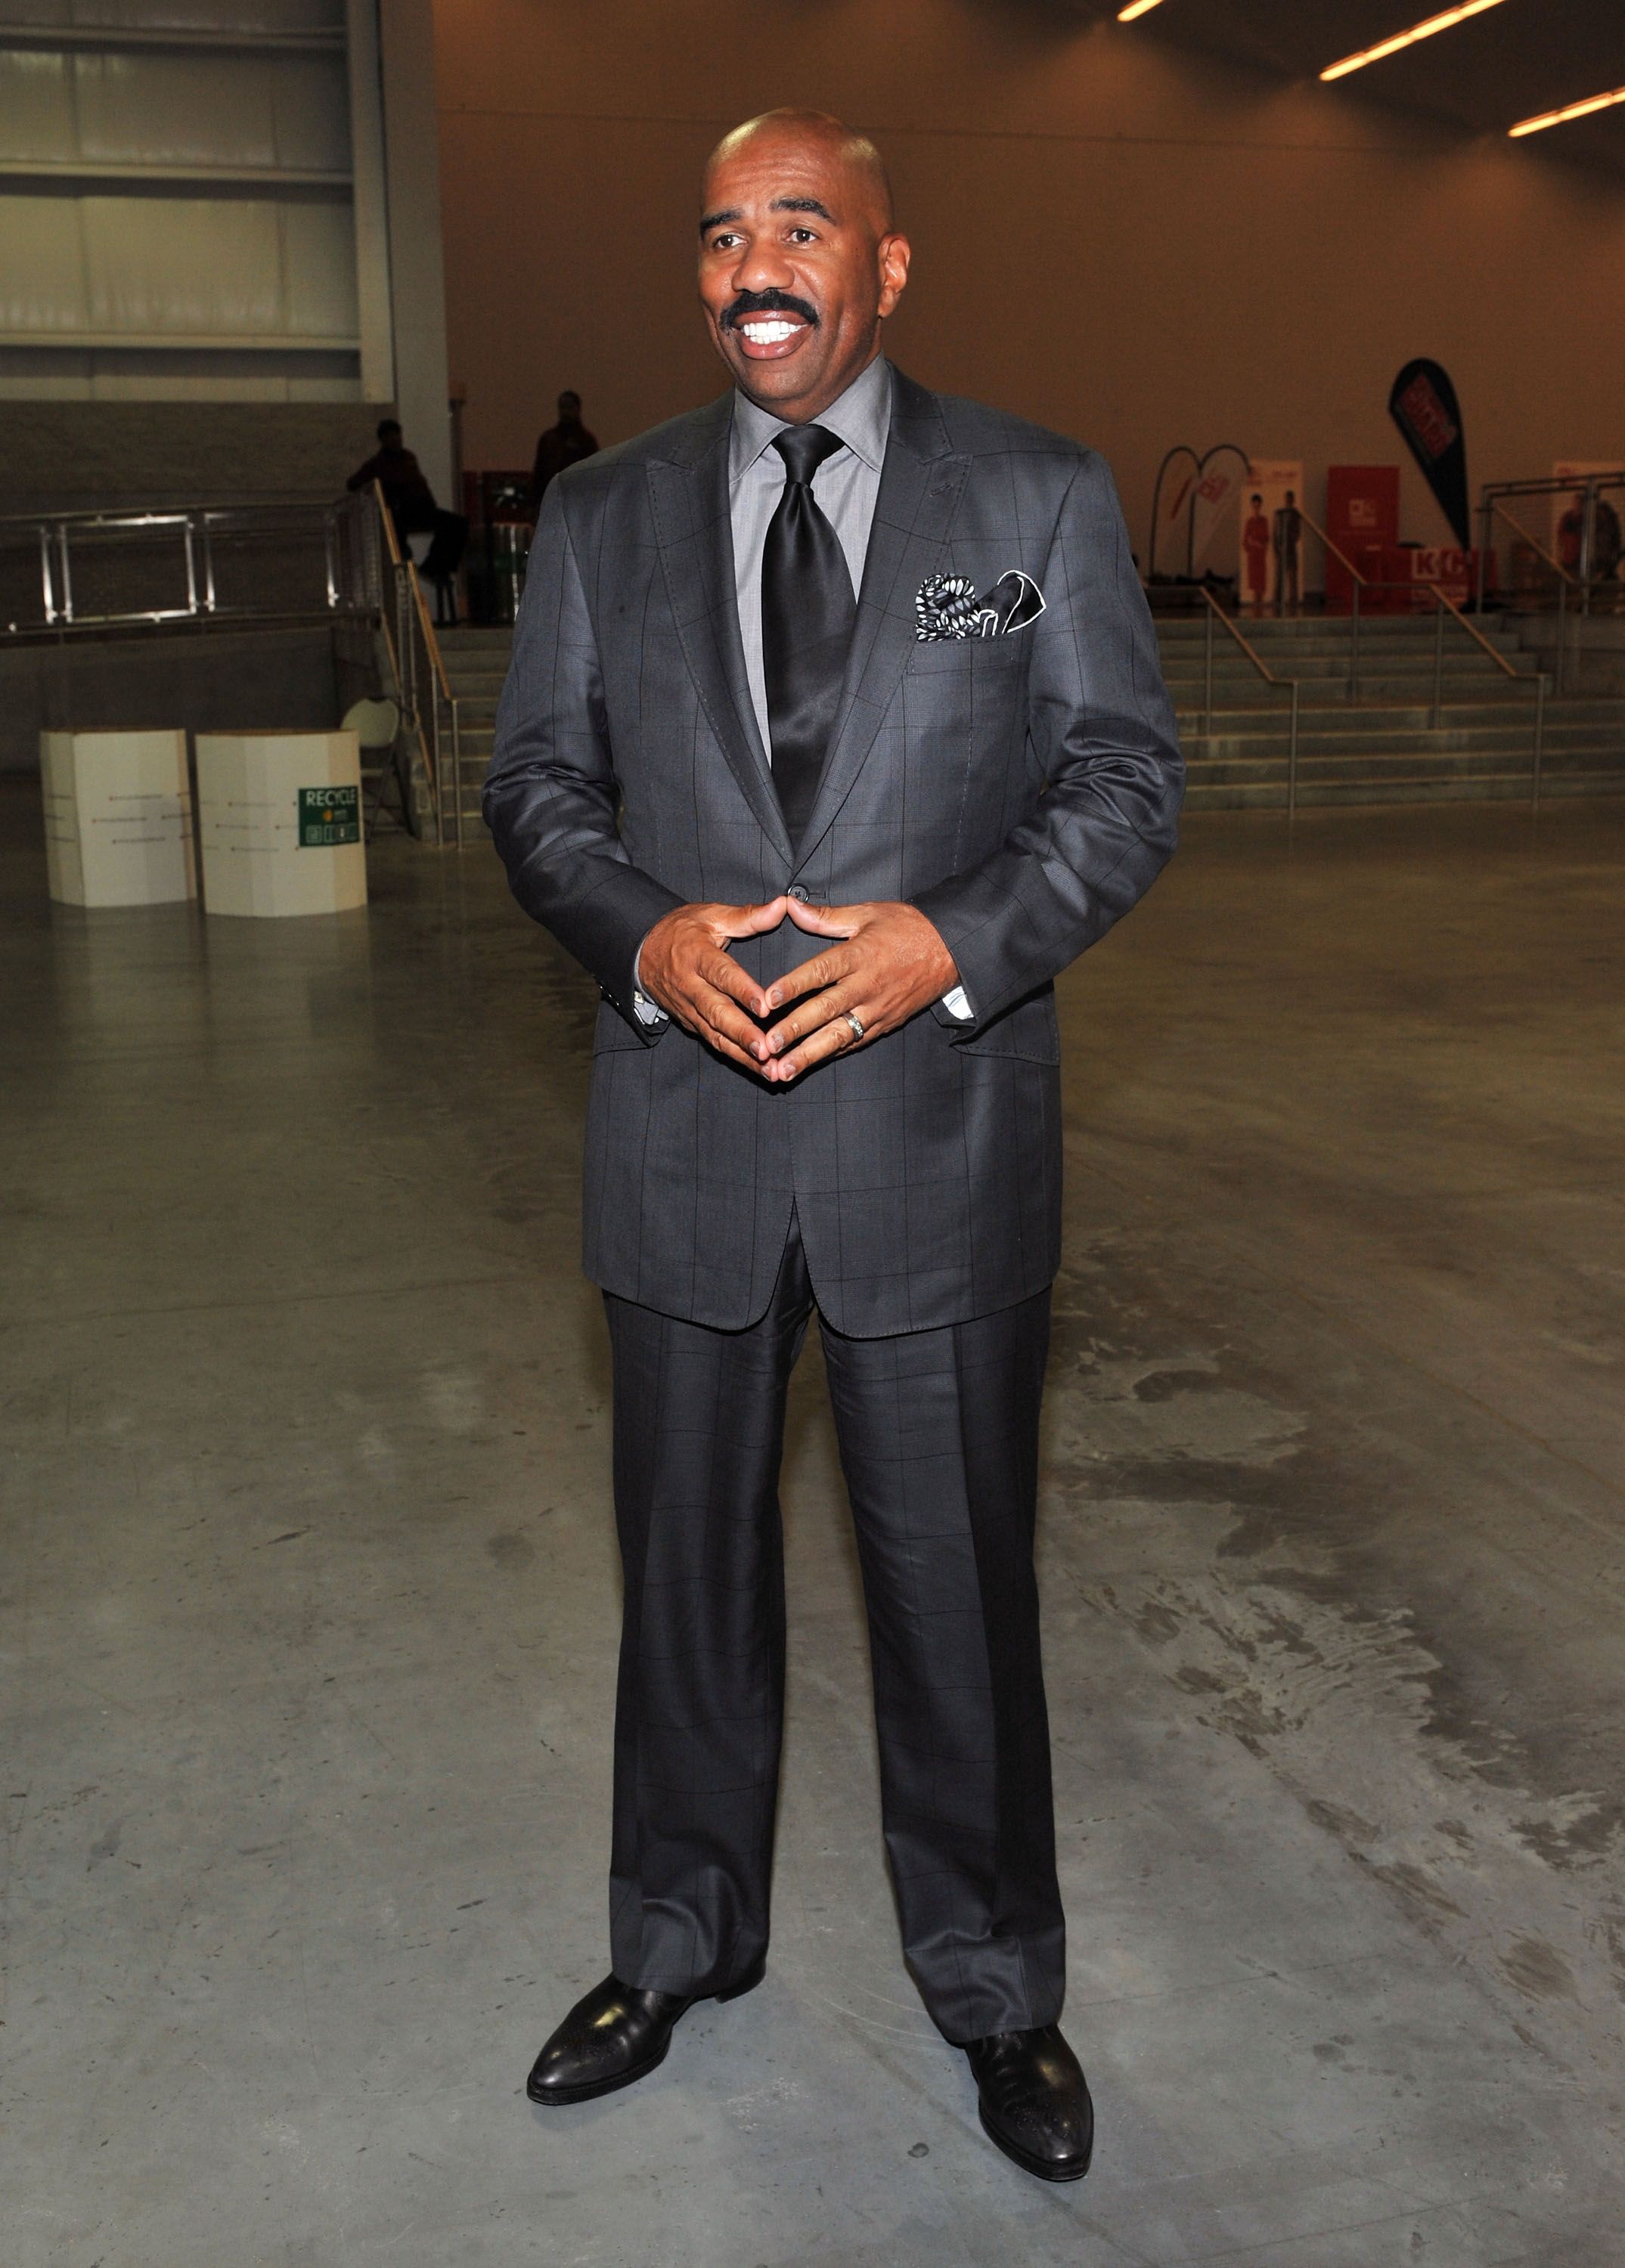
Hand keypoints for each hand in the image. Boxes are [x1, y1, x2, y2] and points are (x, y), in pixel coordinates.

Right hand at [637, 897, 789, 1071]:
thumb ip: (748, 916)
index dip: (742, 991)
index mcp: (697, 955)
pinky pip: (713, 1042)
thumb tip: (782, 906)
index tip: (764, 1005)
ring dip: (742, 1055)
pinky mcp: (689, 1023)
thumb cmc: (682, 930)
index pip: (721, 974)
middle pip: (716, 1013)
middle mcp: (690, 986)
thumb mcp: (711, 915)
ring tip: (769, 1069)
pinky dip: (736, 1058)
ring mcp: (688, 1008)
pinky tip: (759, 1070)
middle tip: (766, 1049)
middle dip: (742, 1034)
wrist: (641, 950)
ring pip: (715, 1035)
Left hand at [759, 898, 958, 1081]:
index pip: (822, 971)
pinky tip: (809, 1065)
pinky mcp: (886, 1024)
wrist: (952, 950)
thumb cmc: (907, 927)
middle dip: (795, 1030)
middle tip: (768, 1046)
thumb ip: (825, 916)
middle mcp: (867, 986)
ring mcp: (877, 1009)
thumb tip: (788, 905)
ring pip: (839, 1036)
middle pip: (826, 1010)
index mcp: (860, 955)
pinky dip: (832, 1054)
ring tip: (782, 1071)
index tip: (768, 999)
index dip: (794, 985)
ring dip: (809, 1055)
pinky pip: (855, 1042)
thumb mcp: (867, 913)